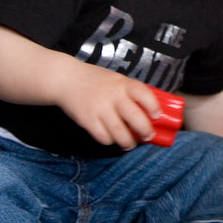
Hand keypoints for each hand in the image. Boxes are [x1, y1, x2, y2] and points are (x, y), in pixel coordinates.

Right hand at [0, 20, 161, 150]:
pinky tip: (112, 139)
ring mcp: (99, 108)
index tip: (157, 116)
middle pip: (136, 118)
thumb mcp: (116, 79)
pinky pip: (103, 137)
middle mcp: (113, 96)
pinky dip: (110, 141)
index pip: (145, 94)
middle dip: (145, 131)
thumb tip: (153, 110)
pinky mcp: (87, 120)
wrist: (65, 80)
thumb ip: (131, 92)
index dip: (154, 107)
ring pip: (120, 133)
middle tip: (147, 136)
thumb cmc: (96, 81)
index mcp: (123, 83)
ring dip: (128, 142)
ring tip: (130, 143)